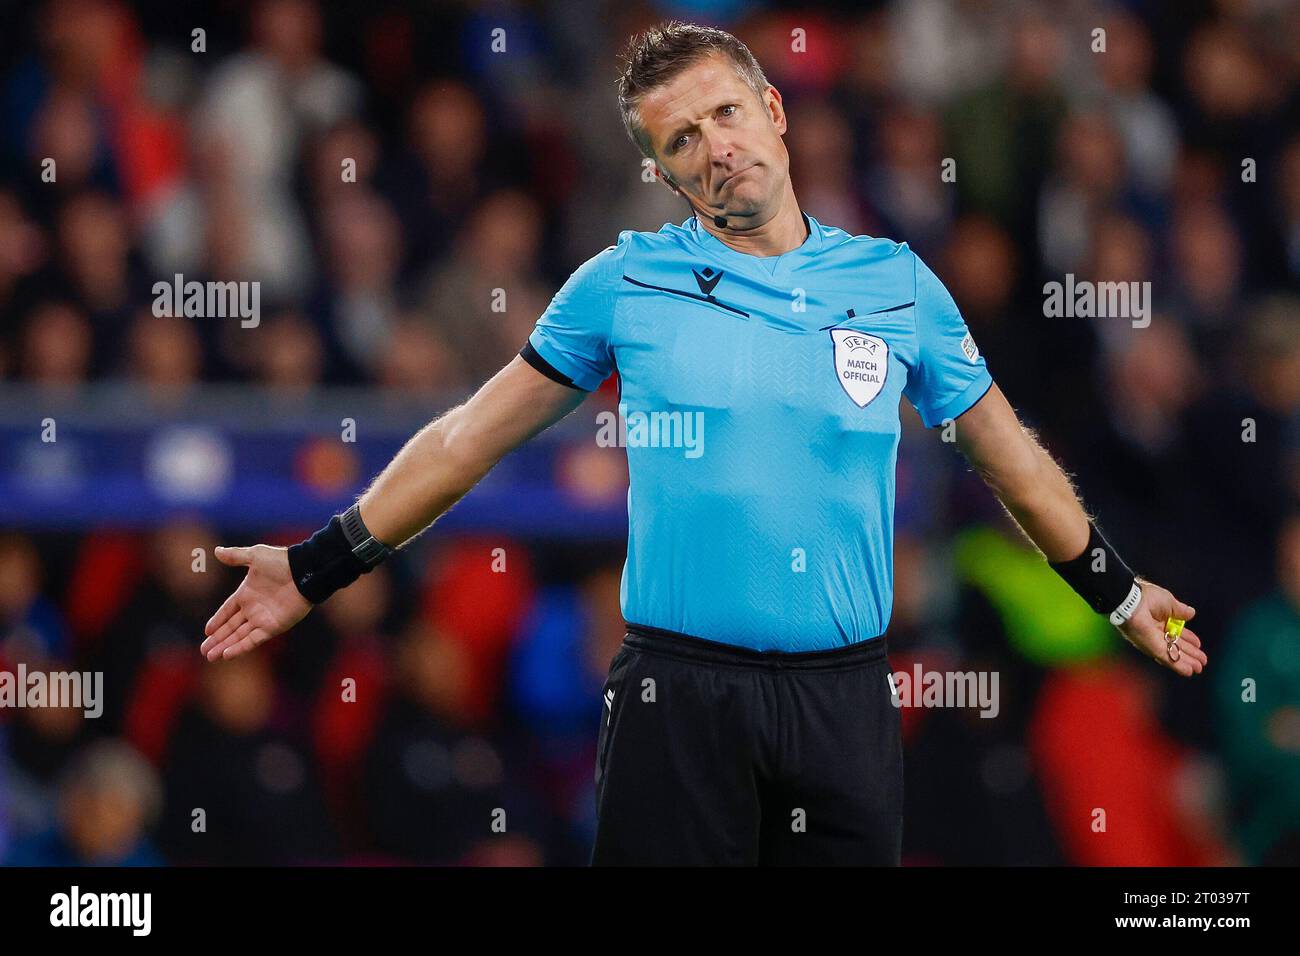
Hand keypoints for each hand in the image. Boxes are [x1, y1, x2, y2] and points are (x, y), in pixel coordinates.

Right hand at [200, 545, 311, 660]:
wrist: (304, 572)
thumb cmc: (281, 562)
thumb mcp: (255, 556)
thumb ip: (236, 556)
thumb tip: (216, 550)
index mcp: (246, 593)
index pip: (227, 611)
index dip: (217, 621)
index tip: (207, 631)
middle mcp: (253, 609)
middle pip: (231, 627)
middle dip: (217, 639)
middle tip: (203, 650)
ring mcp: (262, 619)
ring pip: (239, 636)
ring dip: (224, 646)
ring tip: (210, 656)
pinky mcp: (273, 627)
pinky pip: (253, 640)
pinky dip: (240, 647)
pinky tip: (226, 654)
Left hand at [1116, 579, 1206, 676]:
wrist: (1133, 602)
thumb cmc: (1147, 598)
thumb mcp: (1169, 602)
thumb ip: (1180, 611)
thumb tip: (1191, 613)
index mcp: (1160, 620)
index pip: (1178, 633)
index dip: (1189, 639)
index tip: (1199, 645)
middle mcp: (1156, 633)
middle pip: (1177, 646)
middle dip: (1190, 654)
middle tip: (1202, 662)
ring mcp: (1154, 642)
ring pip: (1173, 654)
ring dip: (1187, 662)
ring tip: (1198, 669)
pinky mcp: (1152, 648)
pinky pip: (1167, 658)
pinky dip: (1178, 665)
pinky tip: (1188, 672)